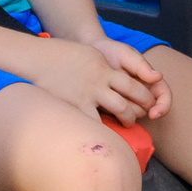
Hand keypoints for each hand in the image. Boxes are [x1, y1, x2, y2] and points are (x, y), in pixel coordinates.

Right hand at [21, 33, 166, 124]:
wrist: (43, 59)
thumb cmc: (68, 57)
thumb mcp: (93, 56)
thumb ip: (108, 68)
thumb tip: (122, 79)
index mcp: (106, 69)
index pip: (133, 84)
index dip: (144, 96)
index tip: (148, 104)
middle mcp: (101, 81)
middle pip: (131, 96)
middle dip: (139, 110)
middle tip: (139, 117)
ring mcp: (89, 94)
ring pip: (120, 108)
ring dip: (127, 119)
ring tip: (127, 124)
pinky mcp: (76, 104)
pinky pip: (95, 121)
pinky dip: (104, 129)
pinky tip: (108, 134)